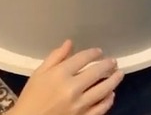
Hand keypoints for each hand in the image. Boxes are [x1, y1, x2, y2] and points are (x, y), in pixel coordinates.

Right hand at [9, 40, 123, 114]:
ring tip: (119, 74)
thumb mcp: (39, 73)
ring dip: (114, 80)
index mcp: (60, 74)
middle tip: (113, 62)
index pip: (83, 58)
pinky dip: (108, 101)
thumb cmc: (31, 96)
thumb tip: (69, 43)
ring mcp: (79, 105)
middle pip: (97, 72)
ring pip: (103, 90)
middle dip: (107, 65)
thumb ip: (55, 57)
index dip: (94, 53)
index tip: (99, 52)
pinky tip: (111, 95)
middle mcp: (72, 88)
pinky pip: (101, 108)